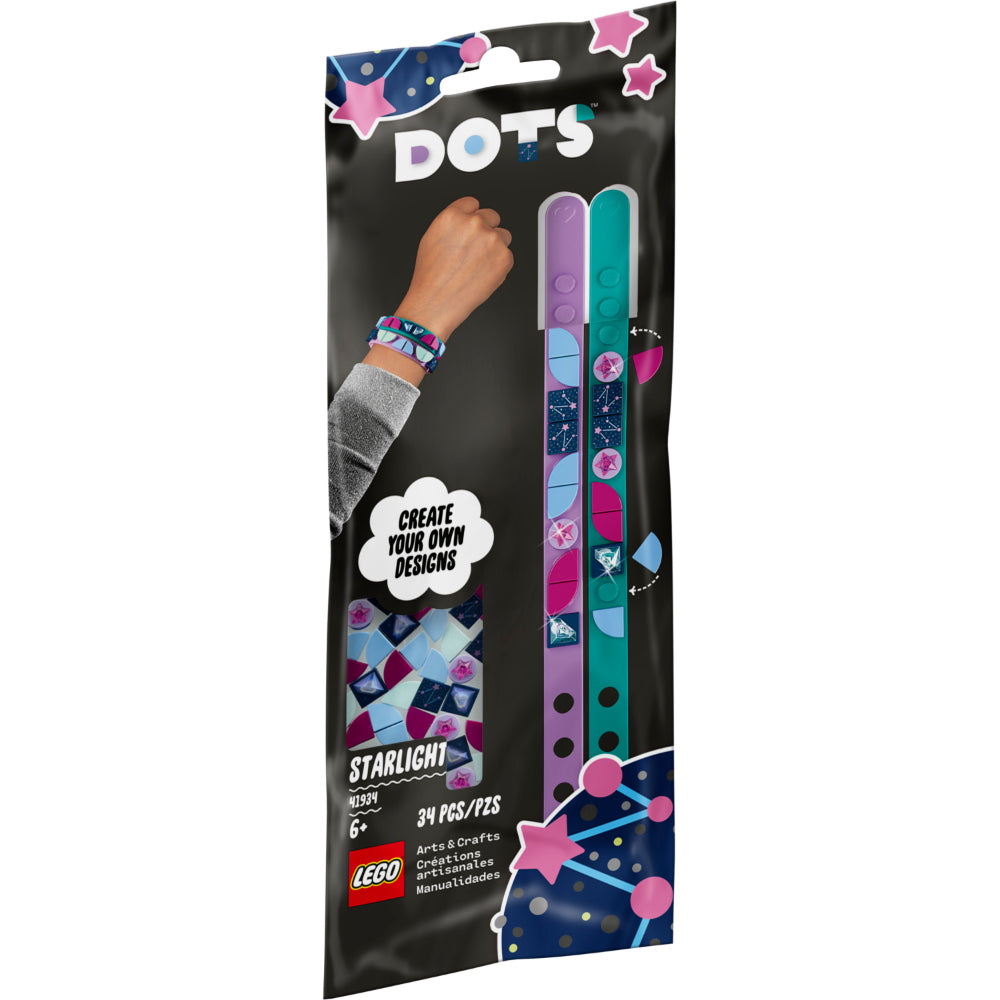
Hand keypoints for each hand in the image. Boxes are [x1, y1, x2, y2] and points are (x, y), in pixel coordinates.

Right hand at [365, 196, 512, 385]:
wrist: (436, 302)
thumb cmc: (431, 277)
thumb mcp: (432, 239)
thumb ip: (453, 225)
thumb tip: (466, 220)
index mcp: (453, 215)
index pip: (473, 203)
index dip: (472, 217)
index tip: (471, 228)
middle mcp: (474, 224)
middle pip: (492, 216)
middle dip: (486, 230)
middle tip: (476, 250)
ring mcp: (492, 240)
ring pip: (504, 235)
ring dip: (496, 246)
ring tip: (478, 264)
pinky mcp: (505, 258)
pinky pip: (508, 256)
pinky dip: (499, 265)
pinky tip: (482, 274)